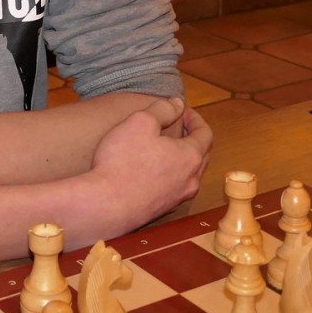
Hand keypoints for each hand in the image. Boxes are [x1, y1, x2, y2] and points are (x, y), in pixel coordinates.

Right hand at [87, 104, 211, 229]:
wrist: (106, 204)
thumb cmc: (123, 161)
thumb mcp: (140, 122)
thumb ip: (162, 109)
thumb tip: (178, 103)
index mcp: (189, 157)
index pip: (205, 134)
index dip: (196, 119)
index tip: (183, 111)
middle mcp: (190, 180)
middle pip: (201, 155)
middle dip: (192, 138)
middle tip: (177, 126)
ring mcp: (176, 198)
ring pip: (188, 174)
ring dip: (181, 157)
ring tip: (164, 147)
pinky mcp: (161, 209)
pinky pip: (174, 187)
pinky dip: (170, 173)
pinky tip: (151, 169)